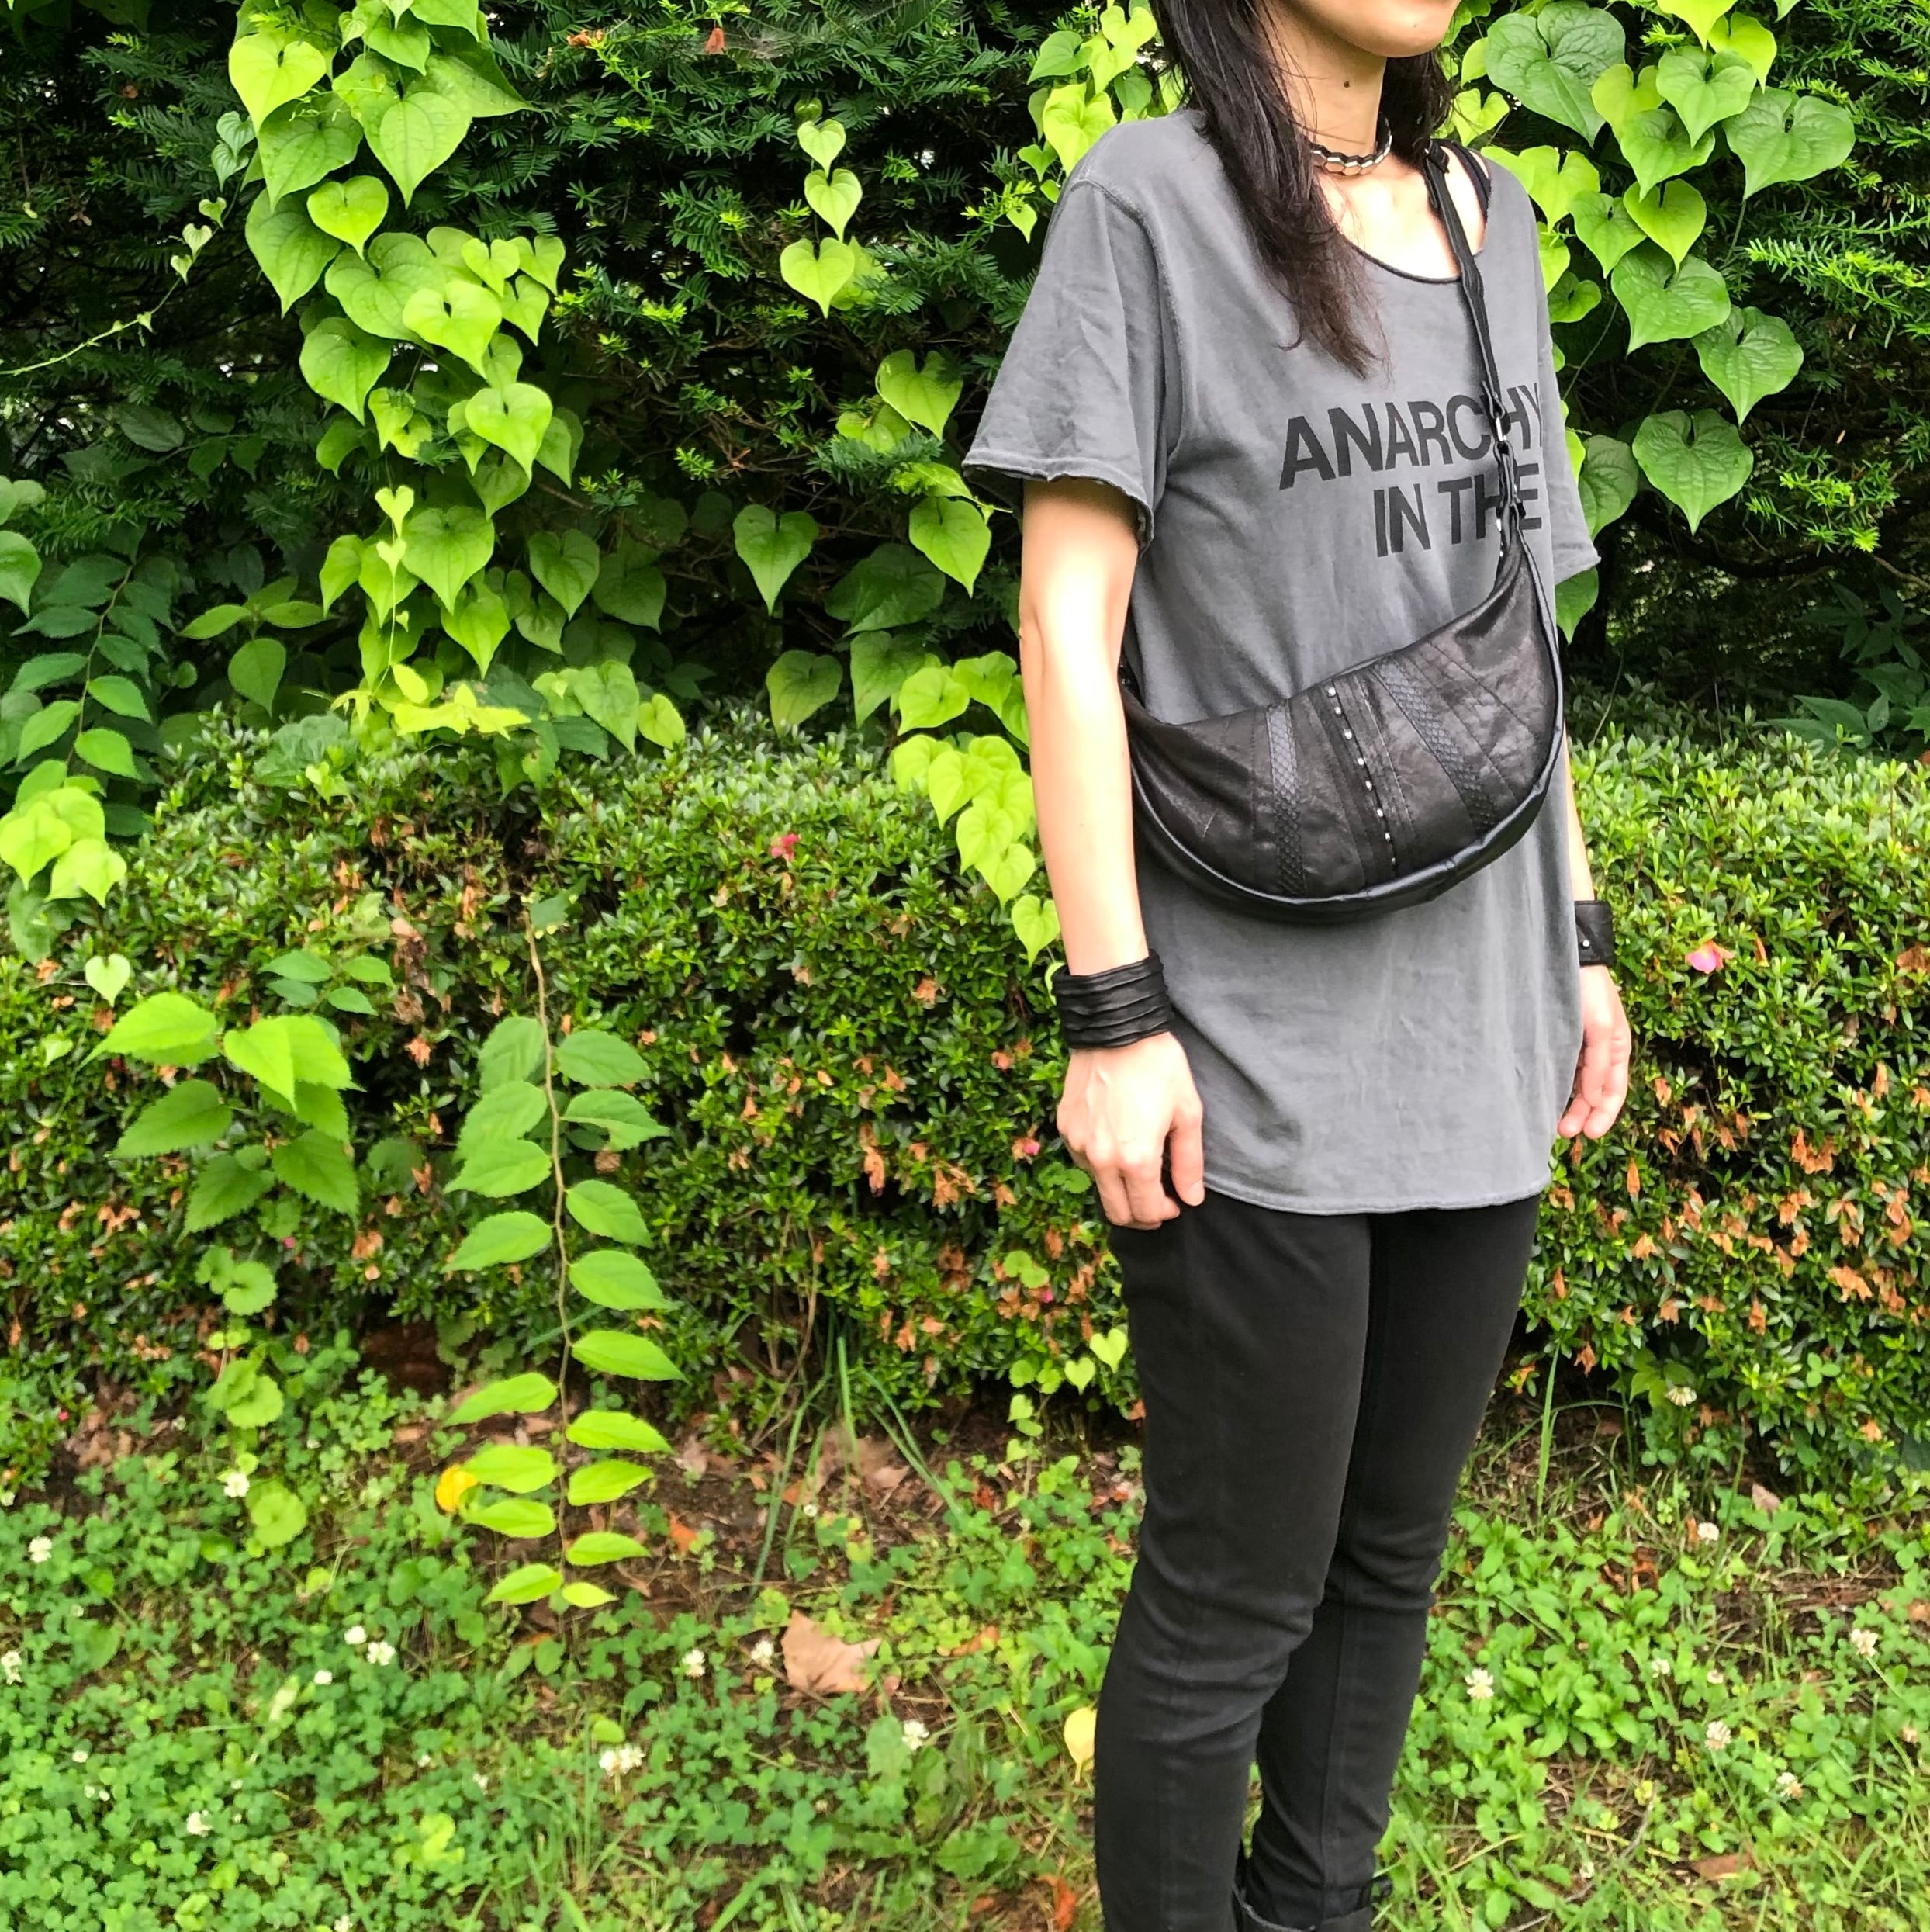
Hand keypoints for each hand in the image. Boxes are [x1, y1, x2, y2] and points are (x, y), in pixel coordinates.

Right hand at [1058, 1032, 1205, 1228]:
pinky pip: (1083, 1159)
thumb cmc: (1158, 1067)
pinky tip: (1116, 1141)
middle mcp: (1102, 1159)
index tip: (1174, 1203)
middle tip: (1155, 1200)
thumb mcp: (1187, 1113)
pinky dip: (1101, 1163)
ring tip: (1136, 1166)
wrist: (1116, 1029)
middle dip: (1139, 1215)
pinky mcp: (1066, 1127)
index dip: (1164, 1214)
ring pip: (1098, 1187)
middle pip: (1117, 1212)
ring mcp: (1079, 1144)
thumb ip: (1189, 1163)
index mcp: (1136, 1160)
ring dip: (1118, 1188)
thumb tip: (1191, 1199)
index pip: (1146, 1211)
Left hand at [1557, 963, 1630, 1139]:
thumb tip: (1593, 1099)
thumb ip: (1599, 1065)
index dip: (1604, 1115)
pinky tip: (1542, 1097)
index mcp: (1618, 1049)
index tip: (1589, 1134)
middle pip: (1592, 1092)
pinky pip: (1557, 1069)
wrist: (1568, 956)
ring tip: (1551, 1122)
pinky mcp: (1555, 1038)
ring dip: (1566, 1104)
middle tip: (1563, 1132)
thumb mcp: (1601, 1027)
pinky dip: (1554, 1085)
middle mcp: (1598, 1051)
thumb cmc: (1590, 989)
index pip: (1614, 1091)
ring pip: (1573, 1084)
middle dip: (1581, 1114)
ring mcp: (1577, 1045)